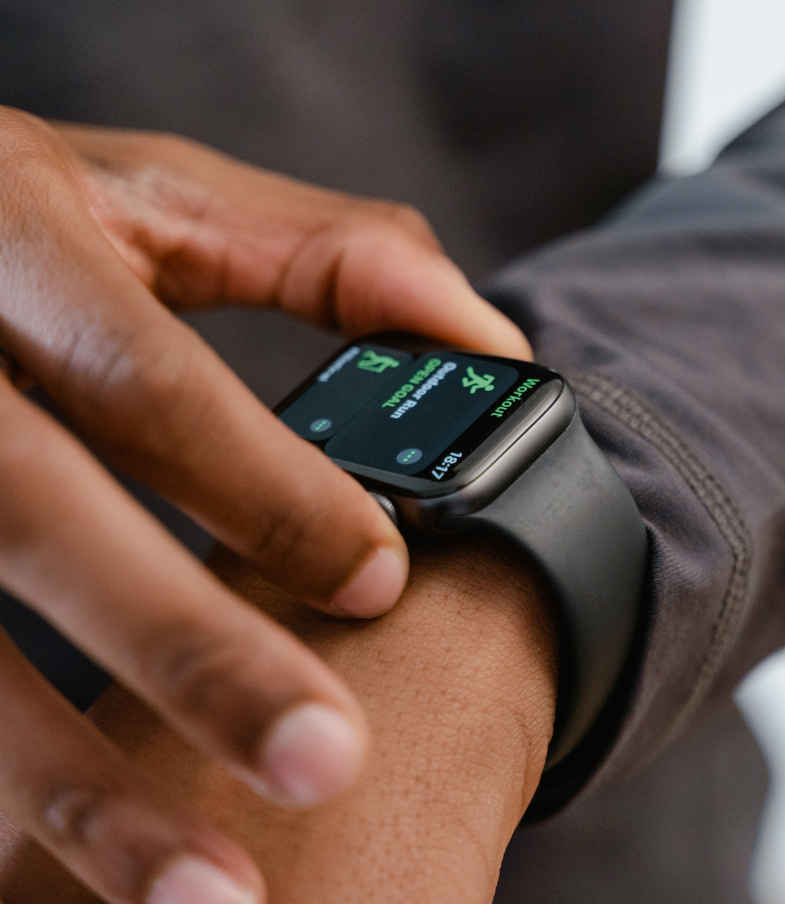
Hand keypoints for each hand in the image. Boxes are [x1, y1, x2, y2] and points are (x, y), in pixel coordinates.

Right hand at [0, 108, 530, 902]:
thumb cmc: (42, 220)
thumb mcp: (168, 201)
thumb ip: (331, 255)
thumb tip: (487, 335)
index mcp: (16, 239)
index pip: (146, 384)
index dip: (265, 486)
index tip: (378, 580)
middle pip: (38, 522)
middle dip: (187, 654)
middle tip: (331, 762)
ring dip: (68, 790)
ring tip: (209, 898)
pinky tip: (67, 882)